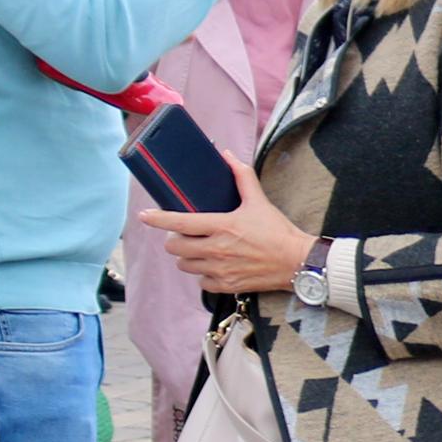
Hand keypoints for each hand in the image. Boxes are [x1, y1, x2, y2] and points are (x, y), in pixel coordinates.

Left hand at [136, 149, 317, 296]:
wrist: (298, 262)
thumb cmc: (278, 232)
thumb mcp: (259, 201)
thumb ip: (242, 177)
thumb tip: (228, 156)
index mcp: (221, 226)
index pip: (179, 223)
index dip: (157, 219)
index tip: (143, 216)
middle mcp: (216, 250)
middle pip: (175, 247)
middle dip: (175, 240)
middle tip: (186, 235)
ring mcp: (220, 270)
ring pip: (184, 265)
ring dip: (187, 257)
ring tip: (199, 251)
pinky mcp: (227, 285)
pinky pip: (201, 282)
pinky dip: (203, 275)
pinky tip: (214, 267)